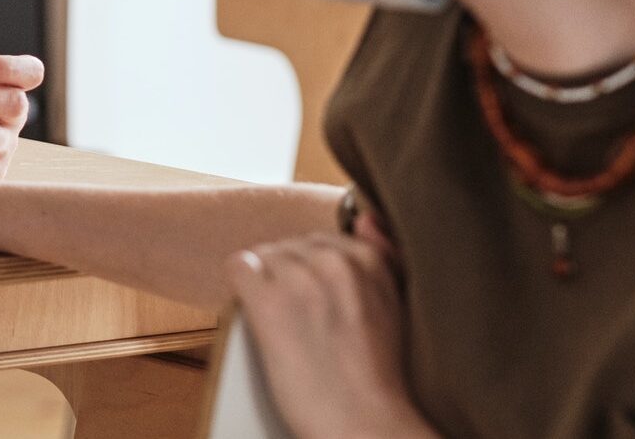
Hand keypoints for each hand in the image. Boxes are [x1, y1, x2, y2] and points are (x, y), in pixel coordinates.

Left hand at [227, 226, 435, 438]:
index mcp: (370, 261)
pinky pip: (238, 267)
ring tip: (284, 326)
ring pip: (263, 257)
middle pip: (289, 247)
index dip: (312, 275)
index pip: (320, 241)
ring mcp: (300, 278)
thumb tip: (365, 216)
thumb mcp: (397, 307)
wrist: (364, 423)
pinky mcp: (268, 301)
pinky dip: (240, 289)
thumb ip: (381, 256)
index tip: (317, 307)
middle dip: (287, 278)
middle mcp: (336, 261)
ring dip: (264, 287)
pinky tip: (257, 315)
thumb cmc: (379, 378)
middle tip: (299, 321)